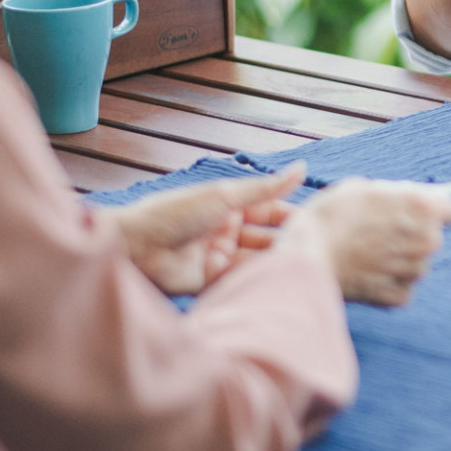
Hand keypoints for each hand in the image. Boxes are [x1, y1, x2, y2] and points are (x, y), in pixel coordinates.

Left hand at [105, 164, 306, 295]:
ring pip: (255, 258)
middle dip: (285, 241)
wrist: (135, 247)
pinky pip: (239, 278)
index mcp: (229, 205)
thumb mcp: (225, 196)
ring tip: (296, 264)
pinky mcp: (210, 280)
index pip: (269, 210)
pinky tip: (273, 277)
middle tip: (312, 249)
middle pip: (265, 236)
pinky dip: (255, 277)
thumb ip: (265, 188)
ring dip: (272, 260)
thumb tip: (301, 169)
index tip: (315, 223)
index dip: (290, 215)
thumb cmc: (175, 213)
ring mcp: (218, 256)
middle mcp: (226, 230)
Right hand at [278, 177, 450, 306]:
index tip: (416, 216)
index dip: (433, 212)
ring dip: (399, 262)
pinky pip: (402, 288)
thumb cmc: (328, 217)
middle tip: (378, 236)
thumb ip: (394, 194)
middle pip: (431, 239)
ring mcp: (414, 271)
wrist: (303, 259)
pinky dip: (387, 285)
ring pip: (417, 265)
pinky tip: (364, 276)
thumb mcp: (361, 188)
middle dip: (411, 237)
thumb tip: (410, 197)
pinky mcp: (399, 297)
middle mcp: (427, 240)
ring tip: (365, 257)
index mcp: (422, 207)